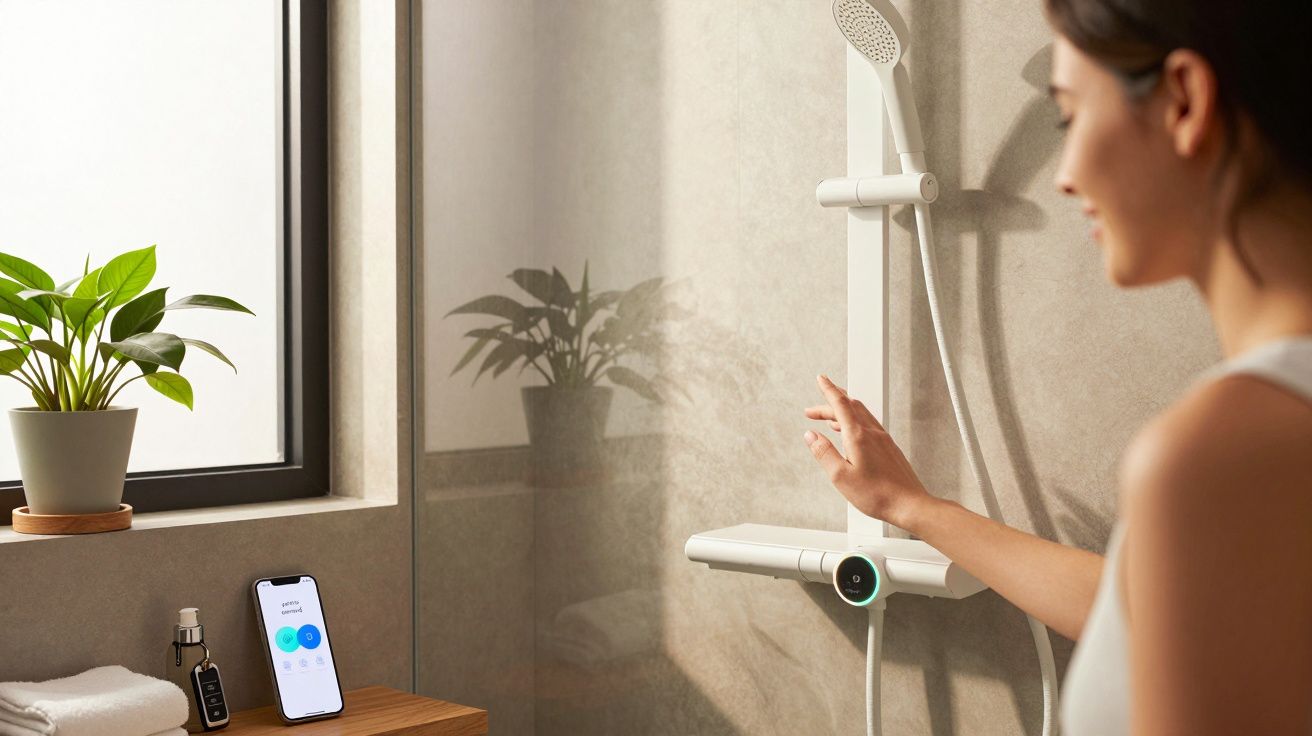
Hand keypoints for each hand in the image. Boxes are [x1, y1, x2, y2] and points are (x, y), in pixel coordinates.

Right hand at [804, 374, 931, 528]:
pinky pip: (869, 425)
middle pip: (850, 407)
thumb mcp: (840, 476)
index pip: (841, 404)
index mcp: (858, 437)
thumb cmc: (877, 495)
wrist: (909, 504)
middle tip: (812, 411)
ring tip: (829, 419)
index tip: (821, 379)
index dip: (829, 390)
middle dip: (830, 403)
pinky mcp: (889, 448)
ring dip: (843, 411)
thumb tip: (811, 435)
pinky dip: (854, 421)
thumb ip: (824, 453)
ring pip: (861, 414)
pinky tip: (851, 433)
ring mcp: (883, 440)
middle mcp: (872, 433)